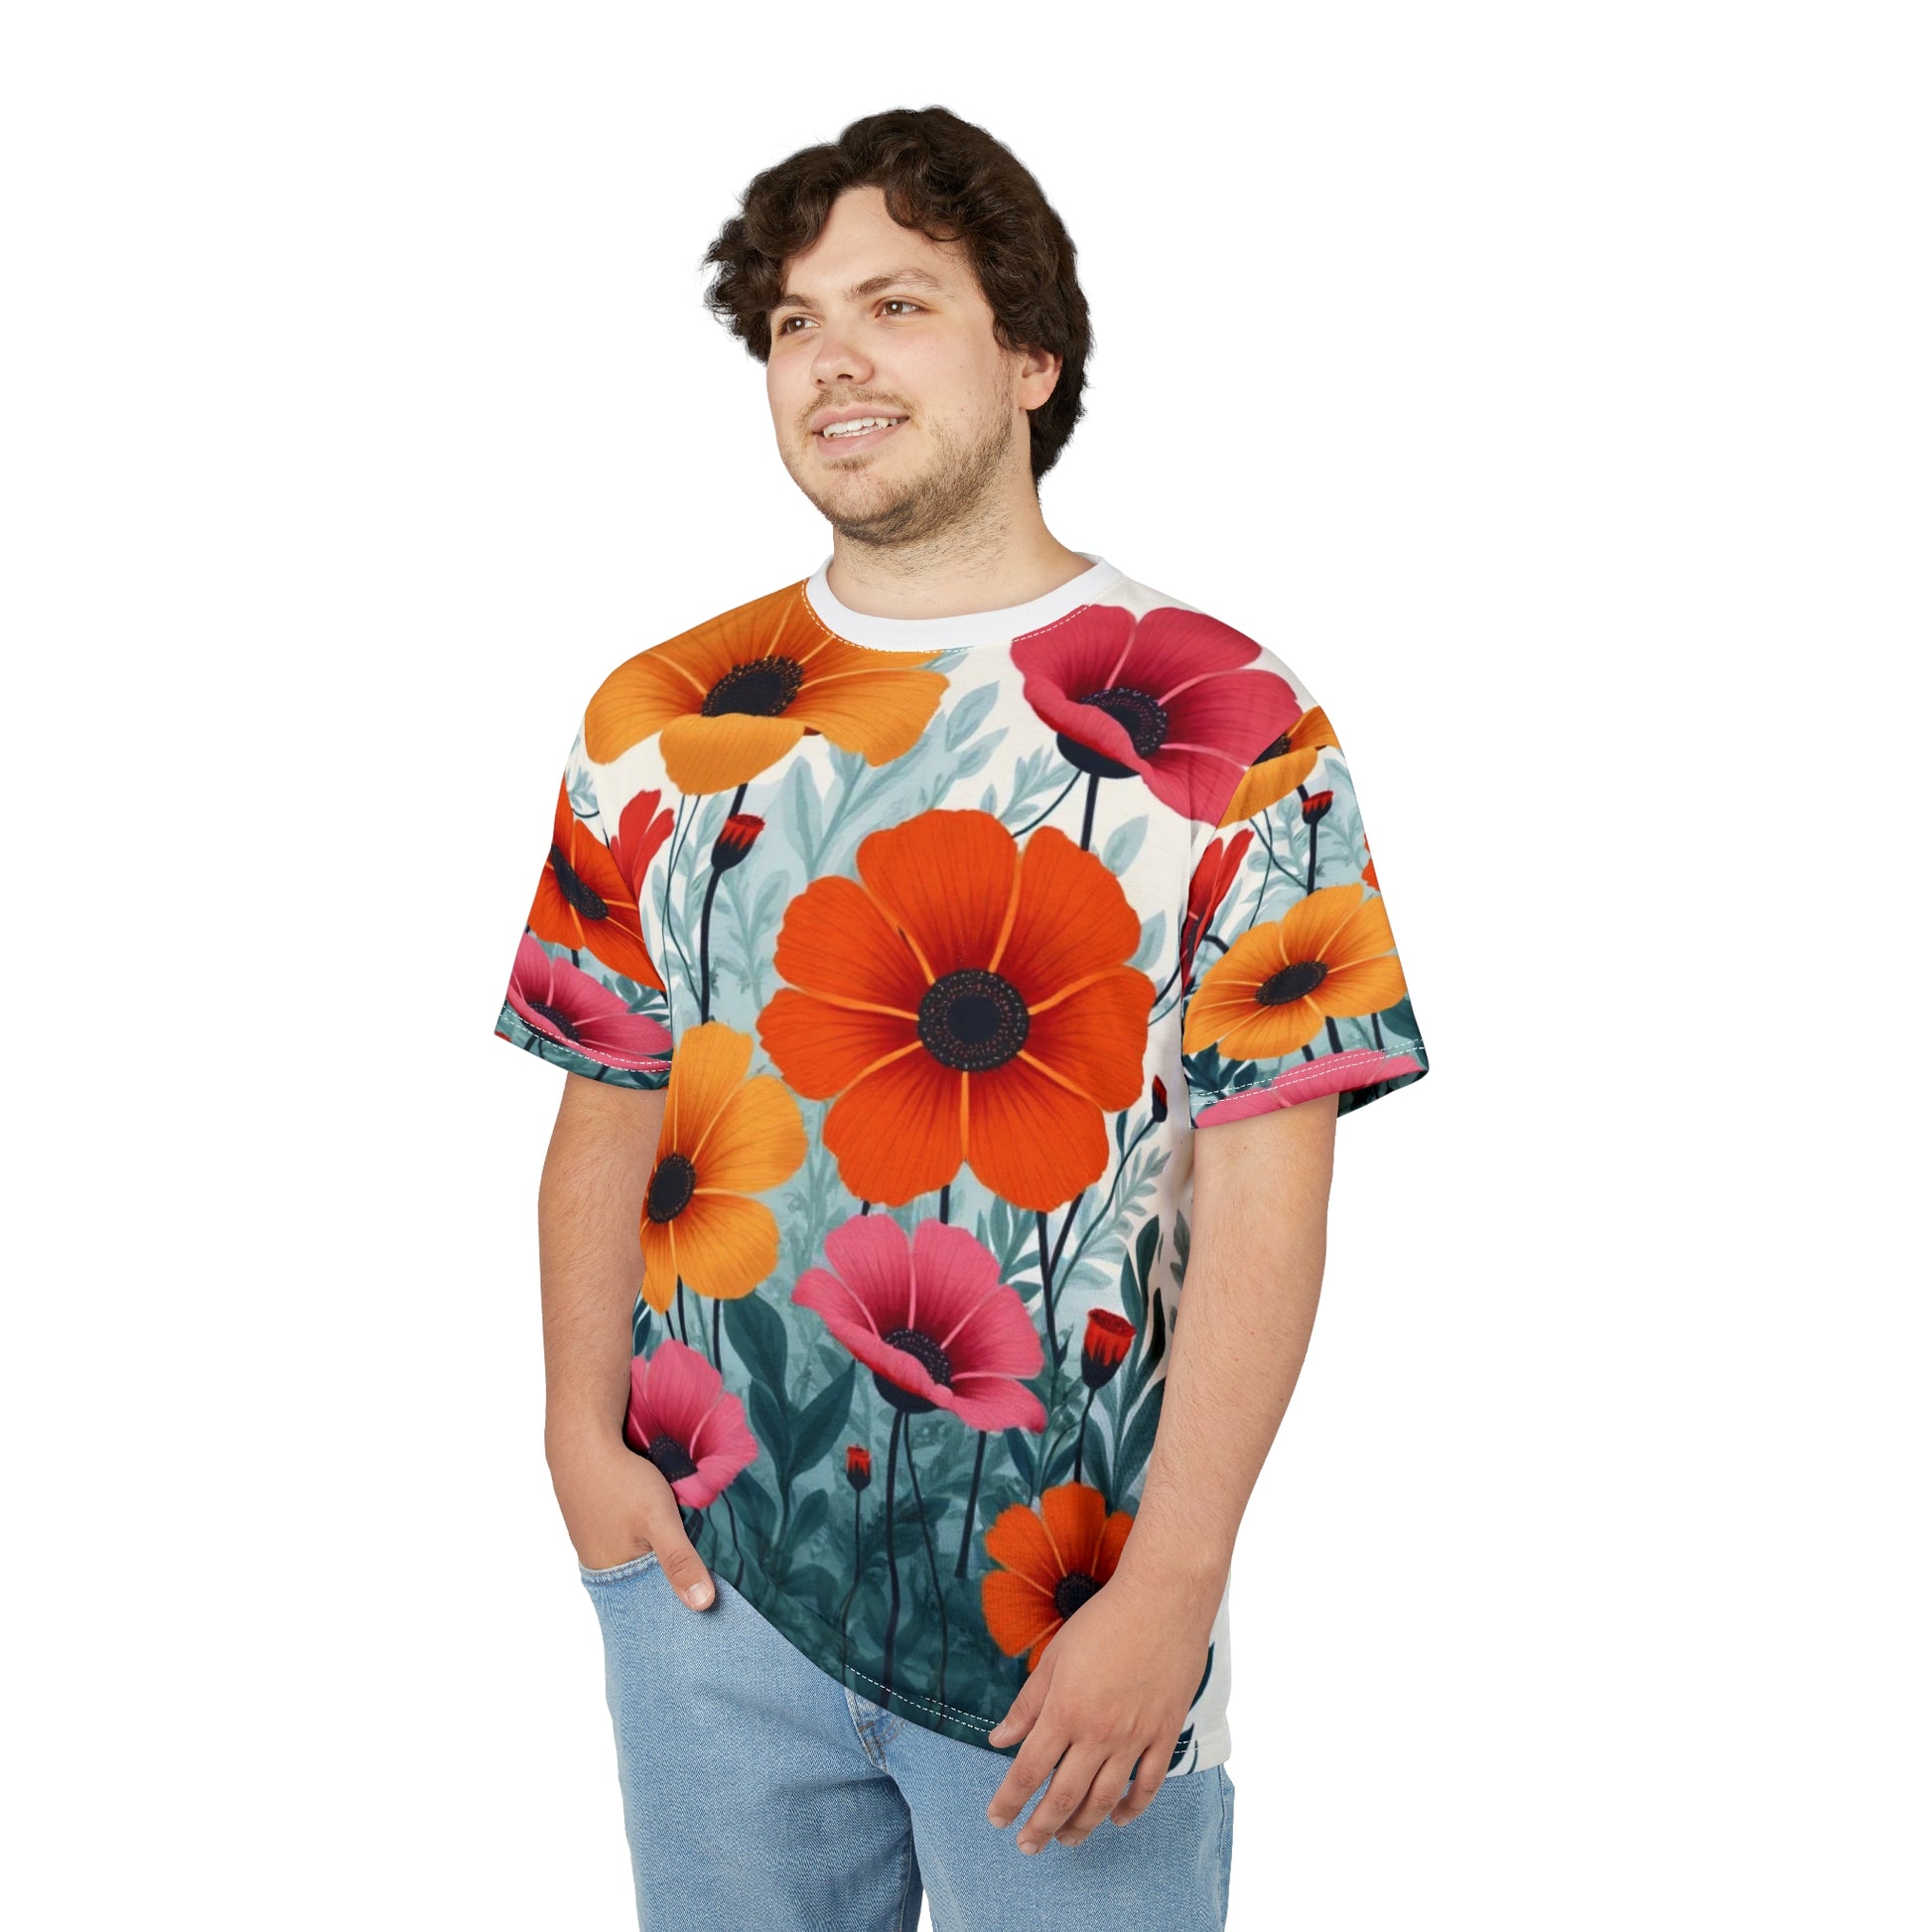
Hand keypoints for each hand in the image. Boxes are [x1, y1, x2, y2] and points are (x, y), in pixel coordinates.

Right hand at [547, 1427, 715, 1610]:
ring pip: (638, 1555)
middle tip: (707, 1566)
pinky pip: (629, 1535)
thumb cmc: (620, 1481)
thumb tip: (703, 1605)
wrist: (582, 1440)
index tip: (709, 1597)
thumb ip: (679, 1561)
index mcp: (611, 1576)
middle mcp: (600, 1564)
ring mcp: (597, 1539)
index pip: (651, 1602)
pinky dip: (647, 1533)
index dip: (677, 1599)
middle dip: (672, 1574)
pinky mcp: (600, 1518)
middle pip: (645, 1579)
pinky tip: (664, 1521)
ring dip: (659, 1551)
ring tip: (690, 1543)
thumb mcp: (658, 1520)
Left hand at [983, 1561, 1219, 1850]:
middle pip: (1064, 1797)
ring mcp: (1135, 1737)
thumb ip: (1027, 1704)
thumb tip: (999, 1740)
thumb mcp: (1054, 1657)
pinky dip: (1131, 1808)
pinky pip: (1148, 1786)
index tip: (997, 1819)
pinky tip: (1116, 1818)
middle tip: (1027, 1845)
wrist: (1162, 1600)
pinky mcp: (1165, 1734)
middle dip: (1041, 1827)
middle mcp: (1098, 1733)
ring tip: (1065, 1840)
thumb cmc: (1104, 1621)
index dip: (1009, 1800)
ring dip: (1082, 1826)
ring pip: (1104, 1800)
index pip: (1028, 1770)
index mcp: (1065, 1711)